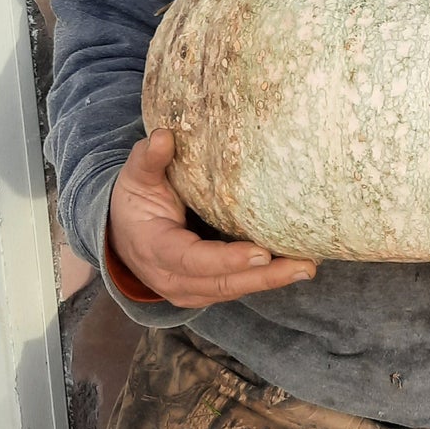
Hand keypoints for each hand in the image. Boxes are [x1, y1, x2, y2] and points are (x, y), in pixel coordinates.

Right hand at [108, 130, 316, 307]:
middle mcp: (172, 279)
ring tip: (307, 266)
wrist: (122, 235)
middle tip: (304, 265)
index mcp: (155, 250)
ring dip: (272, 281)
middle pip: (223, 284)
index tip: (262, 252)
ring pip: (234, 290)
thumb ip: (149, 159)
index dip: (227, 259)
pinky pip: (236, 288)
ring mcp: (190, 291)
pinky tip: (293, 268)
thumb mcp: (136, 178)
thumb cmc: (134, 202)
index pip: (193, 260)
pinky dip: (263, 280)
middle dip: (265, 277)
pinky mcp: (204, 292)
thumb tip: (163, 136)